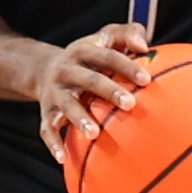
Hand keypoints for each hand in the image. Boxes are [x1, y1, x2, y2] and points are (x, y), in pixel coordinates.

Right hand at [33, 22, 154, 164]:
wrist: (44, 70)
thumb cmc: (89, 57)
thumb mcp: (104, 39)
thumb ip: (128, 34)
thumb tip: (145, 46)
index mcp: (83, 51)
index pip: (107, 57)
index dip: (126, 66)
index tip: (147, 80)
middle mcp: (66, 70)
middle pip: (89, 80)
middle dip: (109, 91)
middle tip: (131, 104)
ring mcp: (54, 93)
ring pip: (66, 105)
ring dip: (79, 118)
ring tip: (94, 134)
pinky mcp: (46, 113)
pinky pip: (47, 130)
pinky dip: (53, 144)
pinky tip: (63, 158)